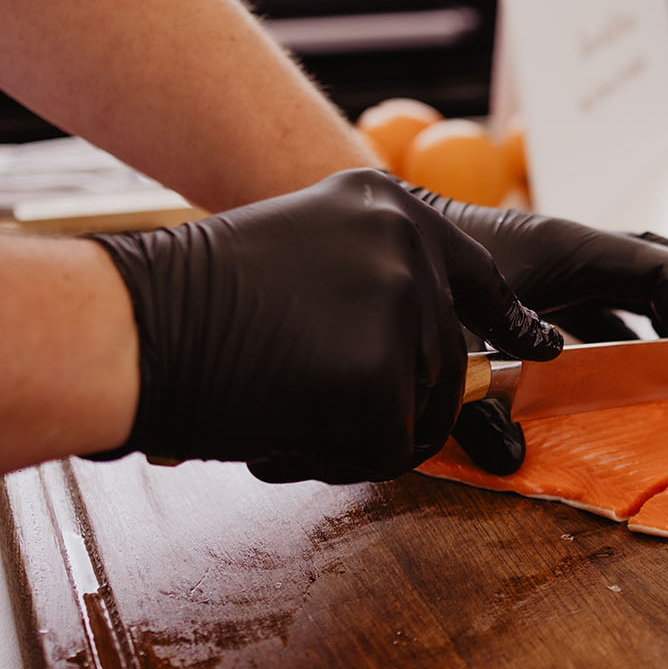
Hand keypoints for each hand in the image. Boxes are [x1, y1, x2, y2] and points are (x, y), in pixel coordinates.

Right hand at [88, 169, 561, 482]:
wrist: (128, 326)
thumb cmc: (194, 302)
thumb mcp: (308, 256)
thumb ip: (377, 285)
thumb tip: (443, 356)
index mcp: (391, 208)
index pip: (482, 275)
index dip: (508, 320)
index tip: (540, 344)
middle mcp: (409, 248)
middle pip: (447, 361)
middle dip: (387, 402)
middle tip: (303, 400)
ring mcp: (402, 310)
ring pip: (422, 413)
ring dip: (360, 434)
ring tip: (282, 410)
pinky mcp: (383, 379)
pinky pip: (386, 451)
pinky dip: (334, 461)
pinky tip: (274, 432)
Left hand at [415, 192, 667, 472]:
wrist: (379, 233)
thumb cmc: (411, 278)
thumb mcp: (445, 341)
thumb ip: (476, 403)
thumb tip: (515, 463)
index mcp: (570, 248)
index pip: (665, 270)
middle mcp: (581, 249)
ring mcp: (571, 266)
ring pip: (655, 281)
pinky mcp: (556, 286)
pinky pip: (621, 304)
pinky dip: (648, 334)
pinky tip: (656, 381)